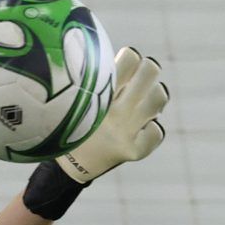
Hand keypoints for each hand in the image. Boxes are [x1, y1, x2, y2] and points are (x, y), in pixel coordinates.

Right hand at [56, 48, 167, 182]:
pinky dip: (150, 128)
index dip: (131, 58)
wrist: (65, 167)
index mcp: (95, 92)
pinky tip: (138, 129)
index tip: (126, 66)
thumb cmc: (71, 122)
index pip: (131, 57)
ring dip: (153, 96)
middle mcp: (112, 112)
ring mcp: (124, 132)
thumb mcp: (77, 95)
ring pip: (158, 98)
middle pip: (150, 71)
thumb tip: (129, 57)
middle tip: (140, 79)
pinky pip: (157, 131)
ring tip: (141, 102)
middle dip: (147, 71)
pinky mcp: (132, 152)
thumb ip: (98, 78)